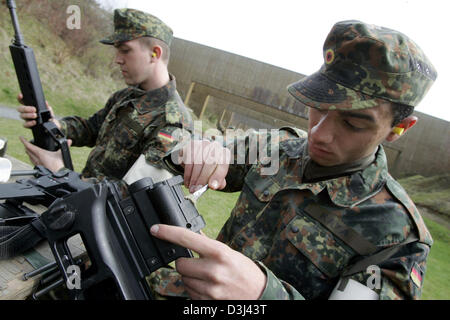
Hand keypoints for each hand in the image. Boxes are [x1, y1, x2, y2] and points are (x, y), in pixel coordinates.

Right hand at [17, 93, 60, 128]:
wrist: (50, 124)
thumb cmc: (47, 115)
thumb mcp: (48, 110)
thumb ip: (46, 106)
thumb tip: (45, 103)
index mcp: (29, 106)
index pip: (22, 101)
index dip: (19, 98)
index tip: (21, 95)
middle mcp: (26, 112)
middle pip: (20, 108)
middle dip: (26, 108)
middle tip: (34, 109)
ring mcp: (26, 118)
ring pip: (22, 116)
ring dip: (28, 115)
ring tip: (35, 115)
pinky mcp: (28, 125)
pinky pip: (25, 124)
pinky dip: (29, 123)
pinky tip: (34, 122)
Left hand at [19, 136, 70, 171]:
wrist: (57, 174)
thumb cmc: (58, 165)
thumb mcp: (62, 153)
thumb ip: (66, 146)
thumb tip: (70, 141)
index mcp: (40, 153)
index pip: (29, 146)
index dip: (24, 141)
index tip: (21, 138)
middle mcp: (37, 158)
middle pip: (27, 151)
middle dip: (26, 146)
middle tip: (25, 143)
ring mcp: (37, 163)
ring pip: (29, 156)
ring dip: (28, 152)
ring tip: (28, 150)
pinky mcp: (39, 167)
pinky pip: (32, 161)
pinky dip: (31, 158)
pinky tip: (33, 159)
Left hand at [150, 224, 265, 299]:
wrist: (259, 294)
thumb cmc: (244, 271)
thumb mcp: (228, 253)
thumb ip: (208, 246)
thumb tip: (188, 235)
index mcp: (219, 252)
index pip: (187, 238)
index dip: (168, 232)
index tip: (156, 229)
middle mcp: (213, 270)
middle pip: (180, 264)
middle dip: (185, 263)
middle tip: (197, 264)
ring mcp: (210, 289)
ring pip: (184, 280)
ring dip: (191, 278)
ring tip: (207, 278)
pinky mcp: (207, 302)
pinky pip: (189, 294)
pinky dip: (195, 290)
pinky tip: (208, 288)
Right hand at [179, 139, 230, 192]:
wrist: (198, 157)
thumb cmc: (209, 168)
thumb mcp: (216, 176)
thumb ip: (219, 182)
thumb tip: (215, 185)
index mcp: (224, 154)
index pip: (223, 164)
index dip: (218, 176)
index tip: (212, 186)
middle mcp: (215, 146)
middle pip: (209, 163)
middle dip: (201, 179)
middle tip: (196, 190)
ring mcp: (203, 144)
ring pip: (197, 162)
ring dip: (192, 177)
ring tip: (191, 187)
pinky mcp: (192, 145)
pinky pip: (188, 159)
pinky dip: (187, 172)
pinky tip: (187, 179)